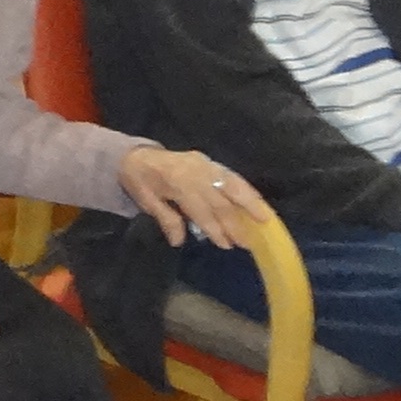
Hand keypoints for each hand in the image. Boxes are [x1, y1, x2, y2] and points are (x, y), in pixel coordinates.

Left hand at [117, 146, 264, 246]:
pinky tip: (257, 201)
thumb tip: (179, 241)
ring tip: (265, 220)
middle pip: (220, 200)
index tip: (227, 244)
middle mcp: (195, 173)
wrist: (136, 156)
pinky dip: (246, 189)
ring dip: (250, 202)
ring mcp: (204, 165)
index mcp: (177, 183)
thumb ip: (167, 220)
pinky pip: (231, 175)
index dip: (215, 228)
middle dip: (235, 222)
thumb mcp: (146, 202)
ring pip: (232, 184)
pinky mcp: (209, 161)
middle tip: (247, 242)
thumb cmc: (140, 182)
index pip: (201, 210)